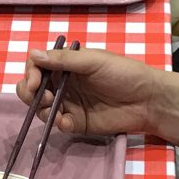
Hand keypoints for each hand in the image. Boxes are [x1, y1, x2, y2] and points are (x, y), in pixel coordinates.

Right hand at [15, 45, 165, 138]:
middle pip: (33, 88)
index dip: (31, 73)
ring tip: (55, 110)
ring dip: (41, 108)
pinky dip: (56, 123)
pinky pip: (57, 124)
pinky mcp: (76, 123)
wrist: (148, 101)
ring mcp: (69, 104)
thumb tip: (33, 54)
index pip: (37, 66)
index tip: (35, 82)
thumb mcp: (94, 61)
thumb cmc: (124, 73)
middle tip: (44, 97)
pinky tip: (66, 122)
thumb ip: (63, 60)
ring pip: (41, 107)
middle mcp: (64, 83)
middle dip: (30, 93)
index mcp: (67, 65)